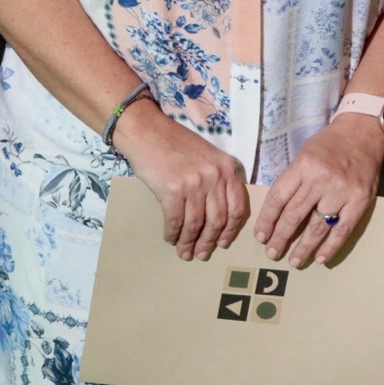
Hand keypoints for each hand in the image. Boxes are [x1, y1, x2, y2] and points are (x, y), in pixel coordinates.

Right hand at [110, 99, 249, 261]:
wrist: (146, 130)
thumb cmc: (174, 143)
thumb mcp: (207, 156)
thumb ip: (217, 179)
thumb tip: (218, 215)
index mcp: (227, 167)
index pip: (237, 207)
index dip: (230, 230)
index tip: (223, 242)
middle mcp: (215, 176)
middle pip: (217, 220)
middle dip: (209, 241)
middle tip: (202, 254)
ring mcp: (194, 183)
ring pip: (196, 224)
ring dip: (189, 242)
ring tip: (184, 252)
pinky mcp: (173, 190)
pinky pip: (176, 220)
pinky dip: (173, 233)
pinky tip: (170, 238)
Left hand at [255, 113, 383, 266]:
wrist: (362, 134)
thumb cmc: (328, 145)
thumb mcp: (304, 154)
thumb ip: (292, 180)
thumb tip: (276, 211)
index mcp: (303, 166)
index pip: (279, 198)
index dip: (267, 220)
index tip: (261, 236)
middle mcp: (321, 179)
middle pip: (295, 215)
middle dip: (281, 237)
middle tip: (272, 253)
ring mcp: (342, 192)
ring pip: (318, 227)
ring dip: (304, 247)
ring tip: (295, 261)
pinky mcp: (360, 202)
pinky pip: (342, 230)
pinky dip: (331, 246)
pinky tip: (320, 258)